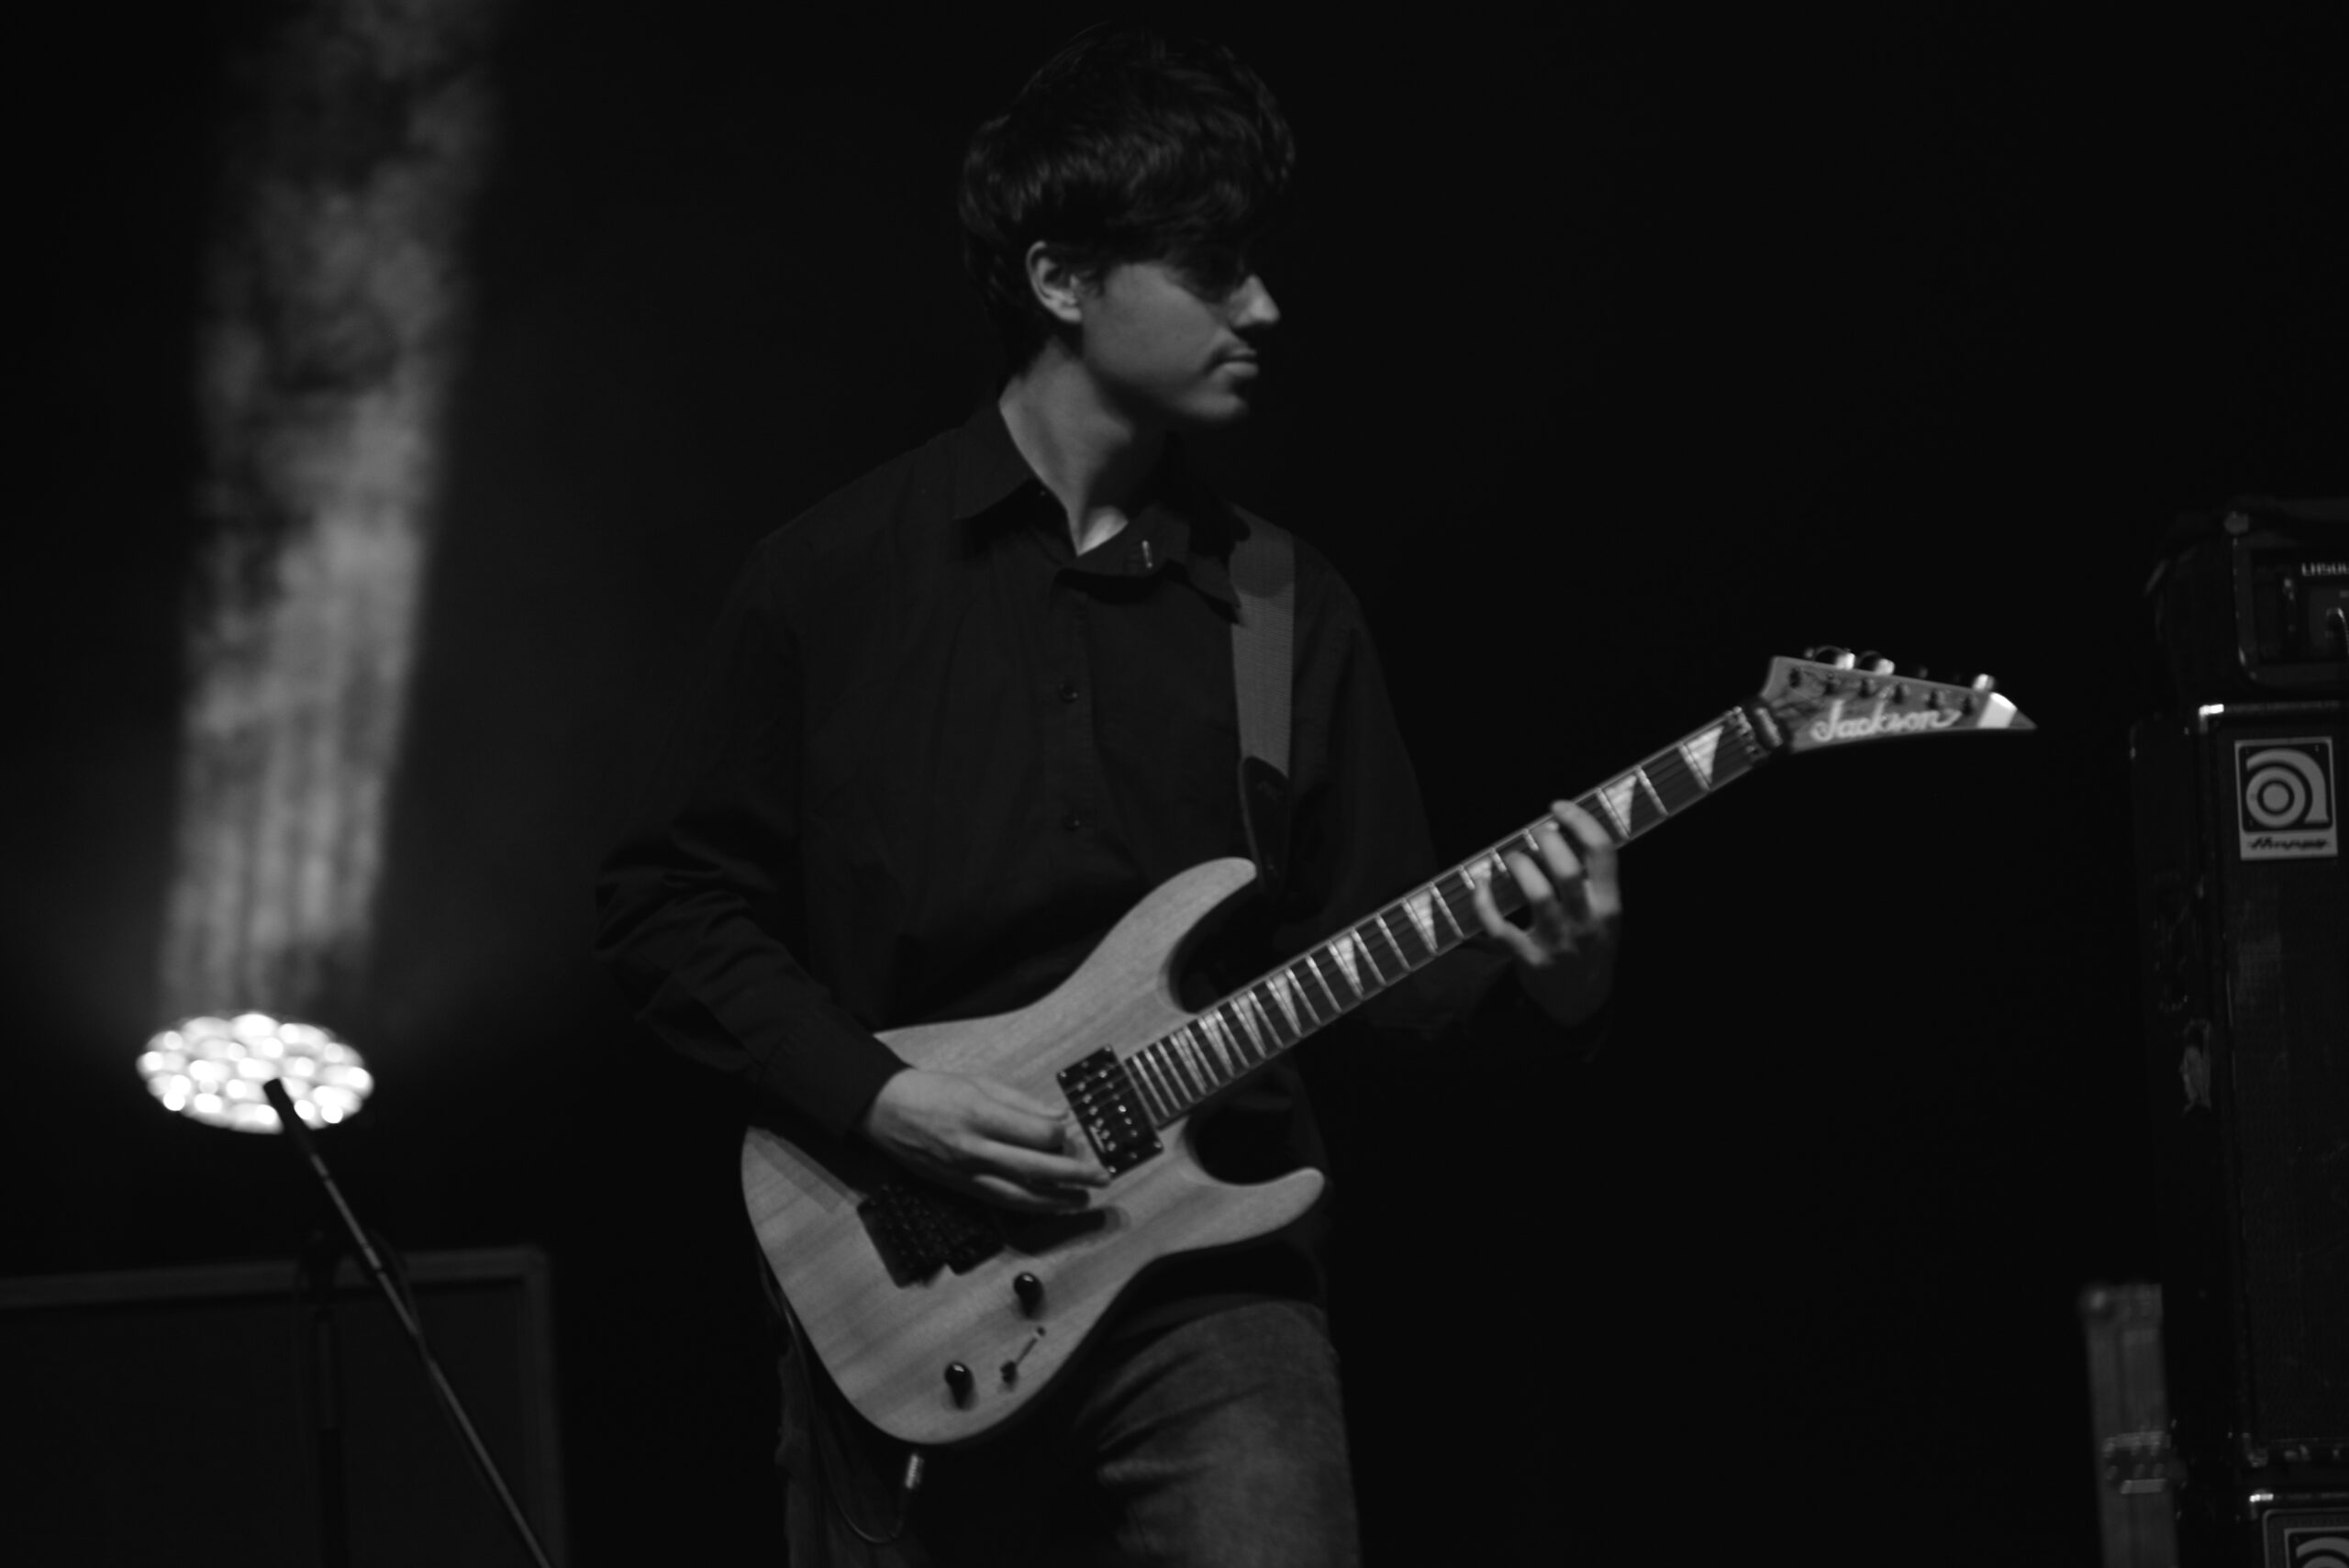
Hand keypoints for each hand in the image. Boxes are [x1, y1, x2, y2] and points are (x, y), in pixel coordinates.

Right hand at [861, 1068, 1110, 1211]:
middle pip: (1034, 1168)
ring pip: (1019, 1194)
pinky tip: (1048, 1205)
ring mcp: (966, 1172)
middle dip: (1073, 1175)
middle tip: (1102, 1177)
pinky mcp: (959, 1187)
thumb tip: (1059, 1119)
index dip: (1060, 1138)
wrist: (885, 1111)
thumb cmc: (933, 1091)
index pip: (1035, 1134)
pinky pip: (1000, 1201)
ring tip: (1083, 1199)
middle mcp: (975, 1148)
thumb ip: (1021, 1103)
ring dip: (1055, 1200)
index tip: (1072, 1135)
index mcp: (981, 1115)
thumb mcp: (979, 1083)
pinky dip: (1028, 1205)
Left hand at [1471, 800, 1621, 1026]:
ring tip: (1511, 858)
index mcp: (1610, 906)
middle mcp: (1587, 923)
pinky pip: (1501, 928)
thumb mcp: (1605, 915)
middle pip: (1568, 872)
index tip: (1558, 807)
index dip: (1580, 822)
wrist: (1581, 1003)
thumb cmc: (1590, 946)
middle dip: (1547, 843)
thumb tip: (1560, 827)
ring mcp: (1558, 944)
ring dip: (1519, 867)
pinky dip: (1484, 903)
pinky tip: (1480, 885)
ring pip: (1537, 895)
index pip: (1603, 853)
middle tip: (1535, 834)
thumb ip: (1593, 878)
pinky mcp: (1529, 960)